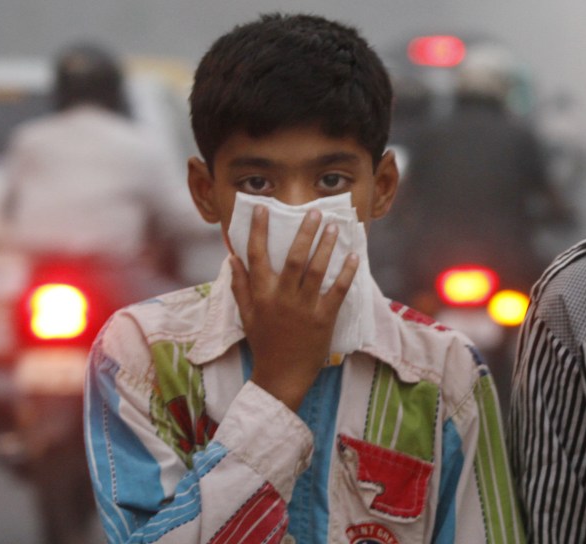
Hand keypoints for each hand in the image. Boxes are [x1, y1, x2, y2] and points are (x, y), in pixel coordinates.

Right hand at [229, 205, 358, 411]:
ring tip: (333, 227)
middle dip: (304, 233)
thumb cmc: (263, 343)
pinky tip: (353, 256)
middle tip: (314, 212)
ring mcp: (304, 308)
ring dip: (326, 246)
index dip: (258, 231)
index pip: (257, 256)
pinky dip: (347, 272)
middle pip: (294, 258)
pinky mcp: (324, 319)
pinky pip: (338, 291)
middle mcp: (282, 298)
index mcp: (261, 295)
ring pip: (317, 270)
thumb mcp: (247, 315)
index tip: (262, 209)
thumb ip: (240, 286)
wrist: (281, 377)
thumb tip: (232, 258)